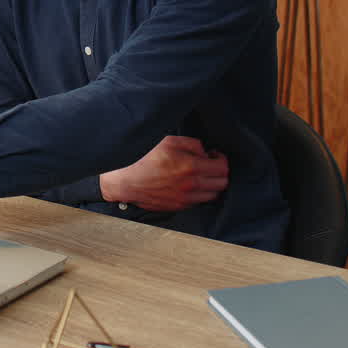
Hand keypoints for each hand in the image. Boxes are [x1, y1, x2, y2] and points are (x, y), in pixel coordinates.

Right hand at [100, 136, 228, 211]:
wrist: (125, 180)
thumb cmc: (144, 158)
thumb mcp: (168, 141)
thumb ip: (192, 144)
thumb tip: (205, 152)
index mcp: (191, 167)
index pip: (222, 168)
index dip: (221, 159)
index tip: (213, 155)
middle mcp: (191, 186)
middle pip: (222, 183)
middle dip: (219, 172)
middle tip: (209, 164)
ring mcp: (185, 199)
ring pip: (212, 195)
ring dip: (210, 184)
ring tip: (199, 174)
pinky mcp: (178, 206)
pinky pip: (198, 202)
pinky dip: (199, 193)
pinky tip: (188, 183)